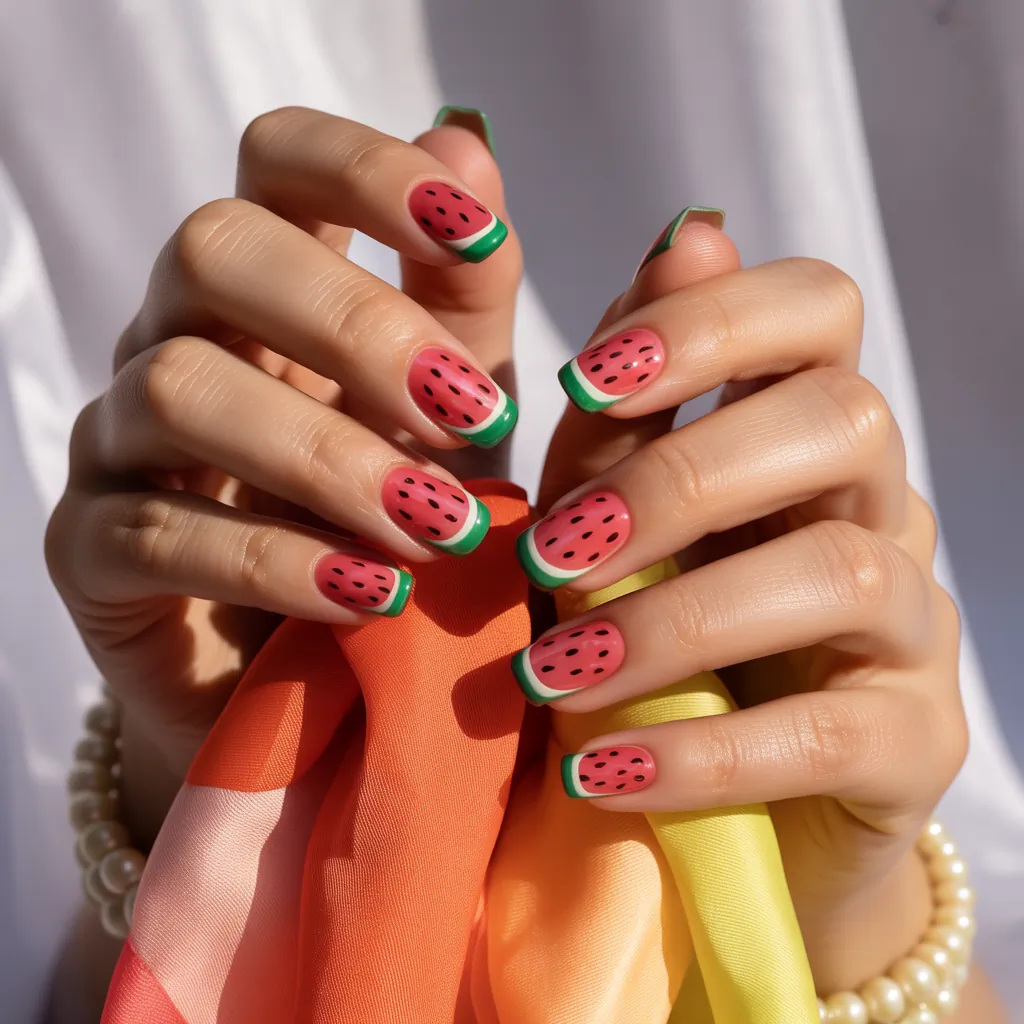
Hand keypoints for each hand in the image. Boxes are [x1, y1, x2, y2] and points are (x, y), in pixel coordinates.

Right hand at [45, 108, 521, 840]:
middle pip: (214, 249)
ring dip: (326, 459)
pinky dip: (275, 562)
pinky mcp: (90, 549)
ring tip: (436, 529)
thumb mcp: (458, 413)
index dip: (368, 171)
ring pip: (178, 388)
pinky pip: (151, 531)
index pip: (278, 160)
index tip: (473, 233)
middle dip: (356, 328)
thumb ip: (464, 297)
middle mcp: (181, 336)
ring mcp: (121, 439)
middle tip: (469, 417)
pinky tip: (369, 595)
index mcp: (276, 287)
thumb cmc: (400, 524)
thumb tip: (467, 146)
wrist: (332, 672)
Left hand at [520, 217, 968, 994]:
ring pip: (841, 572)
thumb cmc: (635, 624)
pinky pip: (830, 736)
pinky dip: (700, 753)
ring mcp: (909, 624)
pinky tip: (599, 770)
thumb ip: (629, 392)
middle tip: (554, 556)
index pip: (818, 309)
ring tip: (557, 673)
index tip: (590, 379)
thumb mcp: (600, 506)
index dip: (711, 324)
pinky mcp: (914, 745)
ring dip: (674, 620)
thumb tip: (692, 233)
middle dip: (682, 480)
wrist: (693, 794)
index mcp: (795, 429)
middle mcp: (874, 504)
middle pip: (843, 420)